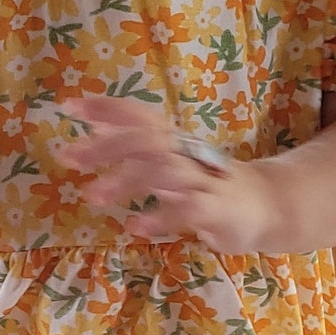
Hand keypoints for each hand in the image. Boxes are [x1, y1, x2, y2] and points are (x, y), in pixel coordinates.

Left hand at [61, 96, 280, 254]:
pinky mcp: (219, 210)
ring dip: (125, 181)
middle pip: (147, 140)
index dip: (107, 108)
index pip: (141, 116)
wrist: (268, 205)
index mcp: (176, 140)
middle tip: (67, 157)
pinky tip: (135, 228)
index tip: (69, 106)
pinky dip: (160, 217)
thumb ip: (137, 145)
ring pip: (165, 169)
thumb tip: (94, 127)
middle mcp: (189, 154)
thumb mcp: (172, 160)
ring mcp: (205, 181)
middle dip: (106, 146)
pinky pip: (188, 210)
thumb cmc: (210, 183)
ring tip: (91, 196)